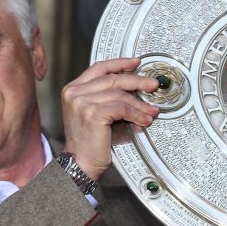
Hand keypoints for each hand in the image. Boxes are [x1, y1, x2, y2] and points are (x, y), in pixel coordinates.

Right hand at [61, 58, 159, 179]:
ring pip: (120, 94)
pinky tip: (143, 121)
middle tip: (153, 85)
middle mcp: (75, 93)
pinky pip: (122, 108)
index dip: (120, 63)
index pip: (99, 68)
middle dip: (137, 81)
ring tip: (151, 111)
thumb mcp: (94, 112)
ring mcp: (82, 102)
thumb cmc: (90, 142)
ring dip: (140, 104)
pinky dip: (136, 114)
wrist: (80, 163)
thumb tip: (134, 85)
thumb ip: (106, 96)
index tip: (136, 63)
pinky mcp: (93, 113)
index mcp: (73, 89)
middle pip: (112, 78)